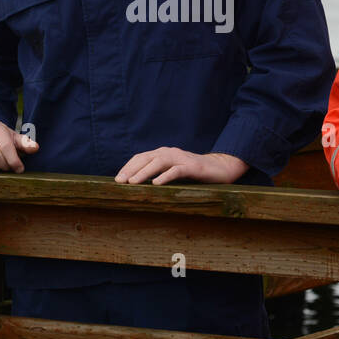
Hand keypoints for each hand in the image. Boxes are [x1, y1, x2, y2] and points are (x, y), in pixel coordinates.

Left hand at [115, 149, 248, 185]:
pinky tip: (156, 184)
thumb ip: (158, 173)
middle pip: (146, 158)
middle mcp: (170, 152)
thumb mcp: (172, 171)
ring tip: (133, 183)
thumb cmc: (193, 173)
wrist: (220, 168)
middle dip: (131, 169)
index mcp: (163, 153)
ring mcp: (181, 158)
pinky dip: (165, 176)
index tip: (117, 179)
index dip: (128, 166)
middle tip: (120, 181)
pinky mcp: (193, 167)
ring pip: (159, 162)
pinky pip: (176, 170)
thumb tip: (137, 185)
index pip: (141, 157)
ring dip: (144, 172)